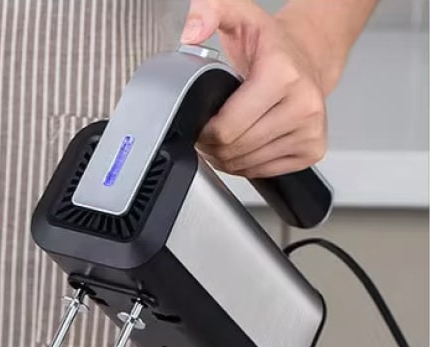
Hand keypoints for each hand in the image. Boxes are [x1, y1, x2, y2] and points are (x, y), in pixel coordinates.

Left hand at [181, 0, 330, 177]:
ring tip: (229, 133)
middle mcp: (303, 105)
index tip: (204, 119)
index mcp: (282, 75)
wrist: (309, 55)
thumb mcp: (238, 15)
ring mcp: (311, 130)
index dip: (205, 130)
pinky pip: (263, 172)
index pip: (227, 129)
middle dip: (214, 144)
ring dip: (228, 156)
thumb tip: (192, 31)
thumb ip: (209, 11)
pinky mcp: (312, 150)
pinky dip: (247, 164)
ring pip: (247, 165)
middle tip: (212, 127)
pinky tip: (248, 142)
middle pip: (235, 150)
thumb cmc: (271, 44)